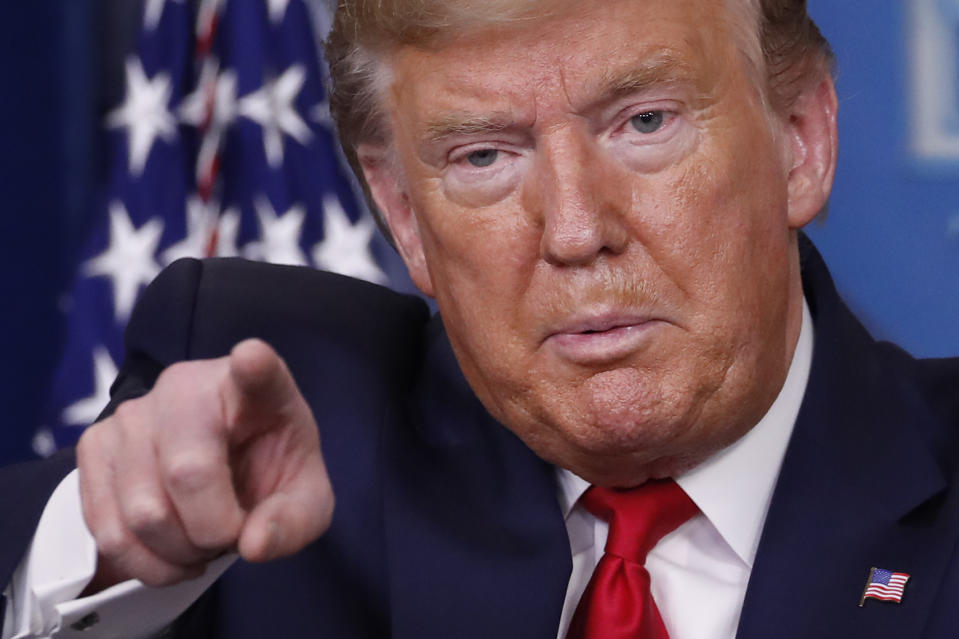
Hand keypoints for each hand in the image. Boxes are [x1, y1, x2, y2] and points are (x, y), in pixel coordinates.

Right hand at [76, 339, 333, 590]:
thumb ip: (294, 521)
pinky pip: (108, 529)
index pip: (256, 369)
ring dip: (178, 553)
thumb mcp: (304, 499)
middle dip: (212, 532)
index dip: (254, 365)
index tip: (253, 358)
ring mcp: (132, 413)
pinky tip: (170, 552)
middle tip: (229, 536)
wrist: (219, 467)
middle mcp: (186, 386)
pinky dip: (144, 562)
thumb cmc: (267, 472)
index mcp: (254, 387)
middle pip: (187, 472)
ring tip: (201, 543)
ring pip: (143, 512)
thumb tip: (253, 544)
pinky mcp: (94, 445)